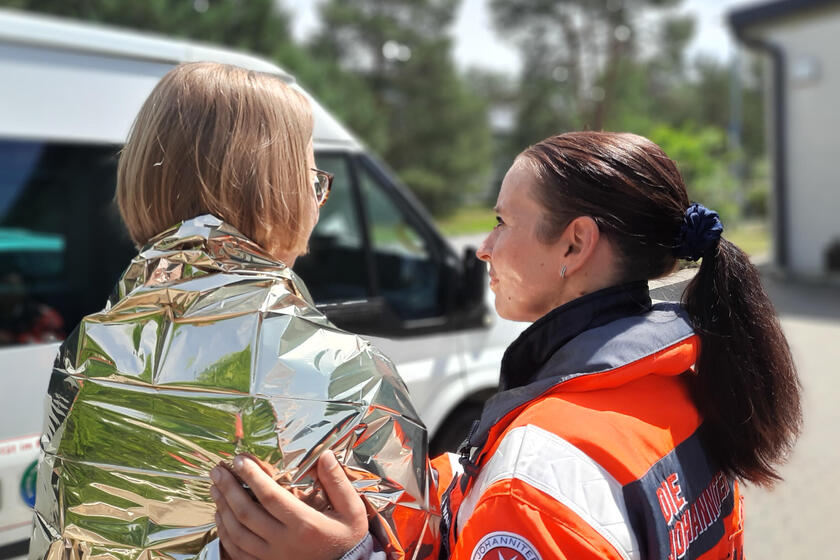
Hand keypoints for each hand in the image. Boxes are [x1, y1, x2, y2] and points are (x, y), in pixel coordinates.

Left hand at [209, 451, 367, 559]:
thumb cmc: (347, 537)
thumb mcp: (351, 510)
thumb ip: (337, 482)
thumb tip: (325, 456)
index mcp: (304, 525)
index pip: (270, 496)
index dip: (252, 477)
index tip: (240, 460)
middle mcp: (284, 542)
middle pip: (246, 513)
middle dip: (229, 488)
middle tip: (218, 469)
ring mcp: (272, 556)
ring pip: (237, 532)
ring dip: (222, 507)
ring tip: (215, 487)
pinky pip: (237, 550)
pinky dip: (224, 532)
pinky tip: (220, 515)